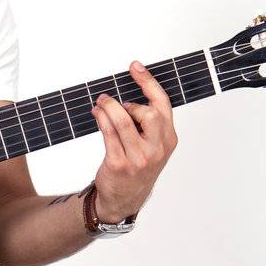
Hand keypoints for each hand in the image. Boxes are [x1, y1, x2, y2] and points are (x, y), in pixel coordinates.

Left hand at [91, 60, 177, 221]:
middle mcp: (156, 149)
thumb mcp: (153, 146)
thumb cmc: (137, 168)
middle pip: (148, 113)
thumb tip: (129, 96)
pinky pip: (108, 133)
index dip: (148, 82)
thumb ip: (148, 123)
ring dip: (109, 107)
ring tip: (101, 102)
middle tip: (115, 102)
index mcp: (168, 140)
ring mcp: (138, 158)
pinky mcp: (118, 163)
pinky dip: (101, 118)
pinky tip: (97, 113)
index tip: (135, 67)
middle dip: (129, 103)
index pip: (163, 104)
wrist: (124, 199)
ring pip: (123, 121)